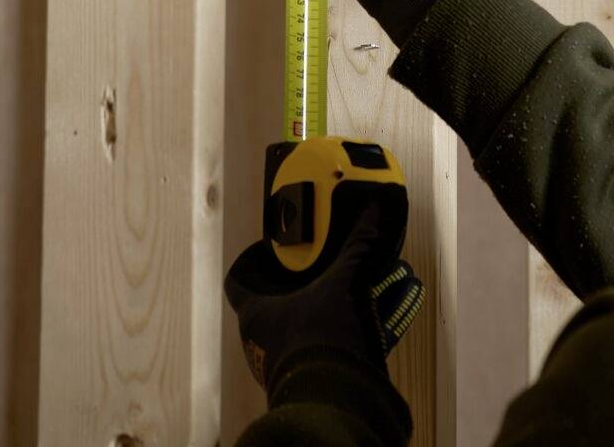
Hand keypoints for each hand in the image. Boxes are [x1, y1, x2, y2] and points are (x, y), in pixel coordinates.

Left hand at [224, 199, 422, 400]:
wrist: (339, 404)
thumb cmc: (324, 341)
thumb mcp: (345, 284)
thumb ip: (359, 245)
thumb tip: (374, 209)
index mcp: (255, 315)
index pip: (238, 280)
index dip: (254, 260)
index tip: (274, 247)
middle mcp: (260, 342)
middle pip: (269, 302)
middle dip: (295, 282)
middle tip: (319, 263)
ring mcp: (280, 364)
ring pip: (294, 326)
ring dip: (318, 308)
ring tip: (347, 290)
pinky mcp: (304, 380)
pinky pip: (315, 347)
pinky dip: (333, 332)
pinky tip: (362, 322)